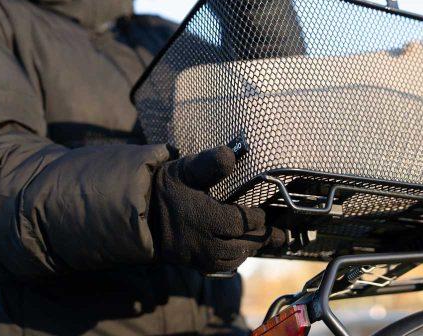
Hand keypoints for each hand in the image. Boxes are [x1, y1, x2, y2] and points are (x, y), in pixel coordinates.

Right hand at [149, 146, 284, 272]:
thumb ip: (209, 163)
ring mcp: (200, 256)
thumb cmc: (168, 187)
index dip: (257, 218)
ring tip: (266, 240)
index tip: (264, 212)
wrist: (142, 212)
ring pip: (235, 258)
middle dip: (263, 237)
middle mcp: (204, 242)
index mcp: (205, 218)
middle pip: (244, 244)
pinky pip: (223, 267)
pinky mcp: (195, 264)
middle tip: (280, 233)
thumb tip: (231, 155)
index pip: (242, 222)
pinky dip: (237, 259)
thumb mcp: (186, 169)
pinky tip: (244, 249)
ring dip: (251, 249)